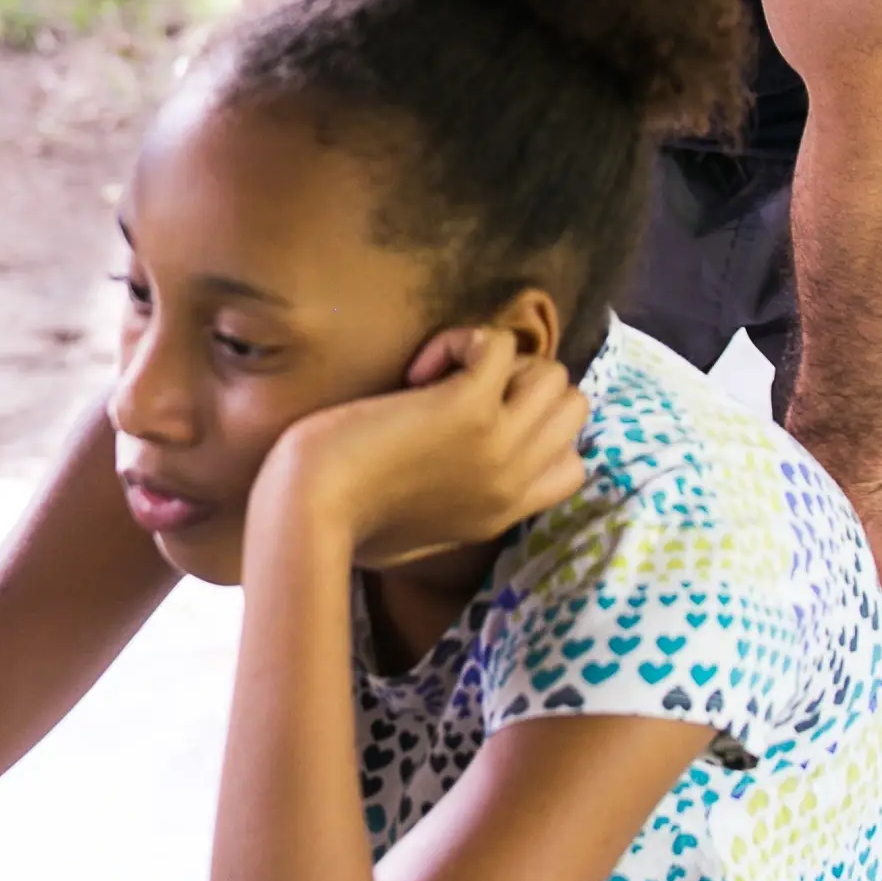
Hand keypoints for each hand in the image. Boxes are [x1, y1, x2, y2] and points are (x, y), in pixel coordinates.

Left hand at [256, 328, 588, 568]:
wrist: (310, 513)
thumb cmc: (337, 525)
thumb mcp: (411, 540)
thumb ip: (448, 516)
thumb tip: (444, 490)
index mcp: (502, 512)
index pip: (571, 466)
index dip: (537, 432)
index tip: (481, 423)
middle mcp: (512, 479)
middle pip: (571, 408)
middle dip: (522, 385)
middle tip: (459, 392)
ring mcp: (498, 443)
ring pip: (551, 372)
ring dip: (499, 360)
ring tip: (439, 378)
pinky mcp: (466, 407)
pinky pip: (498, 343)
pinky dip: (461, 340)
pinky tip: (418, 369)